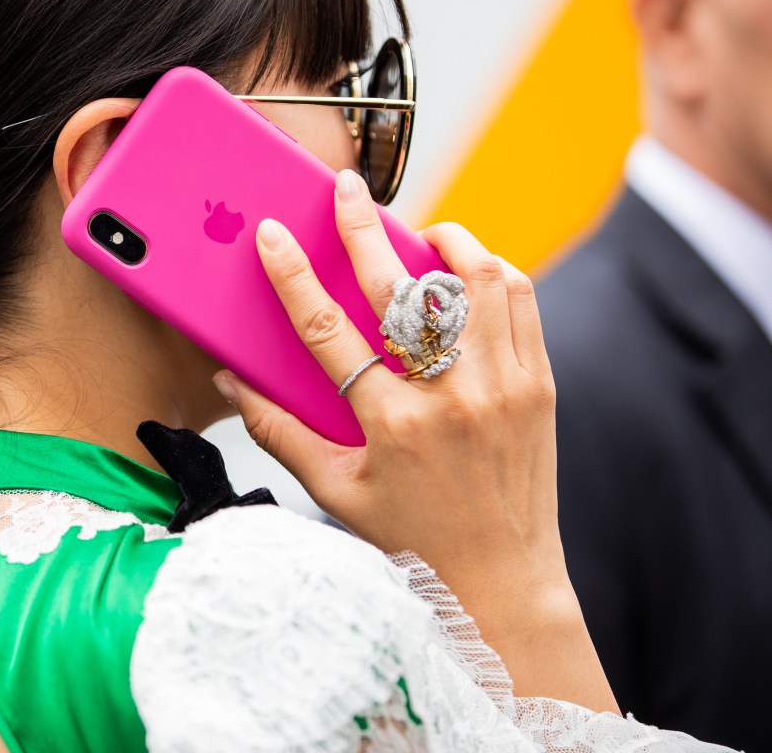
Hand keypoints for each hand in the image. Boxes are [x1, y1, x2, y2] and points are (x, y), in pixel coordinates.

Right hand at [212, 168, 614, 709]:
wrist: (504, 584)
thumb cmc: (412, 540)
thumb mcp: (334, 491)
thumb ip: (278, 431)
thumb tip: (230, 380)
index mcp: (393, 426)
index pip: (329, 331)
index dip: (294, 276)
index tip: (273, 234)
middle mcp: (453, 398)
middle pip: (403, 287)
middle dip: (365, 228)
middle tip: (345, 188)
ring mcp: (505, 386)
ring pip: (480, 279)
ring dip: (447, 242)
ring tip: (420, 234)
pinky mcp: (541, 385)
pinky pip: (521, 302)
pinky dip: (491, 273)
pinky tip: (465, 273)